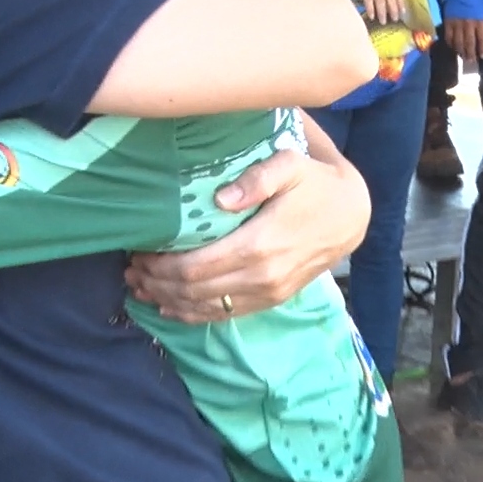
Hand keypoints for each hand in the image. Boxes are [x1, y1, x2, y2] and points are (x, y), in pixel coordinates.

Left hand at [126, 140, 369, 321]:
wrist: (351, 215)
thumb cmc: (315, 184)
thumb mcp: (291, 166)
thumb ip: (257, 178)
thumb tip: (220, 198)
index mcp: (259, 244)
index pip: (196, 267)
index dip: (161, 265)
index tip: (138, 252)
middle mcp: (261, 276)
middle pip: (193, 290)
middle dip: (156, 283)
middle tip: (130, 268)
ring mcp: (267, 293)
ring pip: (205, 308)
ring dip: (167, 301)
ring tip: (140, 287)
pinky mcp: (271, 300)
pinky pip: (225, 316)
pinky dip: (191, 314)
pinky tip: (170, 306)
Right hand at [445, 15, 482, 61]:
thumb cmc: (475, 1)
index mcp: (479, 21)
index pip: (482, 38)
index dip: (482, 48)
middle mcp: (468, 24)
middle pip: (470, 42)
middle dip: (471, 53)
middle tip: (471, 61)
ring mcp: (457, 24)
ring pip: (459, 42)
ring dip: (461, 51)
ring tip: (463, 57)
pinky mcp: (448, 23)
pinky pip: (449, 37)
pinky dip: (451, 44)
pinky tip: (453, 48)